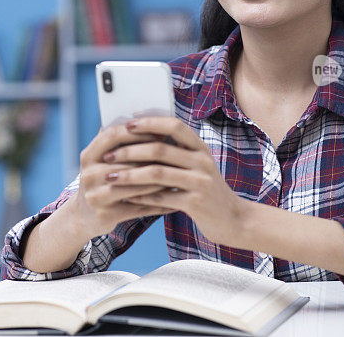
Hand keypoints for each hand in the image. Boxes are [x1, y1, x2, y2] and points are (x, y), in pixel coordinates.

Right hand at [68, 124, 177, 239]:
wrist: (83, 216)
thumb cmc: (101, 180)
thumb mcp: (101, 159)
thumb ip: (117, 142)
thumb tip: (143, 117)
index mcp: (88, 155)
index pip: (112, 135)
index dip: (138, 133)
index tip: (160, 133)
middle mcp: (88, 174)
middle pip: (126, 162)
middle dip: (153, 160)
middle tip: (177, 156)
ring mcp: (95, 196)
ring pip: (134, 186)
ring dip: (158, 182)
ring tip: (178, 178)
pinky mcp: (105, 215)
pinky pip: (138, 207)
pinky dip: (157, 204)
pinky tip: (174, 200)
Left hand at [102, 117, 245, 245]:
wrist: (234, 220)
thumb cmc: (208, 191)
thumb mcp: (198, 166)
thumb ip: (178, 153)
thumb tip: (143, 138)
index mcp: (201, 148)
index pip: (174, 126)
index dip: (150, 123)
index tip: (127, 124)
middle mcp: (202, 161)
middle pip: (160, 149)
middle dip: (130, 151)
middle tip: (109, 155)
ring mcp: (200, 182)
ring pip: (157, 173)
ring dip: (129, 174)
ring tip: (110, 176)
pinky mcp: (195, 203)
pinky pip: (160, 197)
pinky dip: (140, 196)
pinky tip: (125, 197)